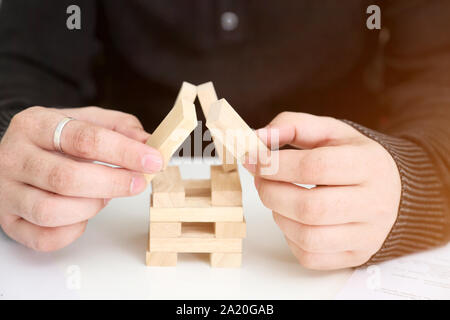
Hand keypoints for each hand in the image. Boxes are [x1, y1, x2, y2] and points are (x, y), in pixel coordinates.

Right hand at [0, 106, 161, 250]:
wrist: (17, 153)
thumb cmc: (56, 140)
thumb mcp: (86, 121)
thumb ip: (119, 127)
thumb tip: (148, 143)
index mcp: (35, 125)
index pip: (83, 139)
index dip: (124, 153)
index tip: (152, 161)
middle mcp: (14, 157)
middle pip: (67, 178)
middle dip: (113, 184)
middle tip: (137, 183)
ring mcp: (7, 191)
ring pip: (52, 211)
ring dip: (91, 207)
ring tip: (104, 196)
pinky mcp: (9, 221)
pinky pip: (44, 238)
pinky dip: (73, 231)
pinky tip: (82, 214)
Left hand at [244, 112, 400, 269]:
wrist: (392, 189)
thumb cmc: (354, 159)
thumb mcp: (330, 131)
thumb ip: (293, 126)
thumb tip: (258, 138)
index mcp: (369, 165)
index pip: (316, 167)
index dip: (276, 165)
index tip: (253, 159)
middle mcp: (375, 203)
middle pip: (310, 208)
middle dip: (271, 192)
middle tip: (261, 180)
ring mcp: (368, 235)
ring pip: (308, 237)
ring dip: (279, 216)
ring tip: (278, 198)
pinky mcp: (356, 255)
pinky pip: (310, 256)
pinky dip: (290, 238)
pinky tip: (294, 219)